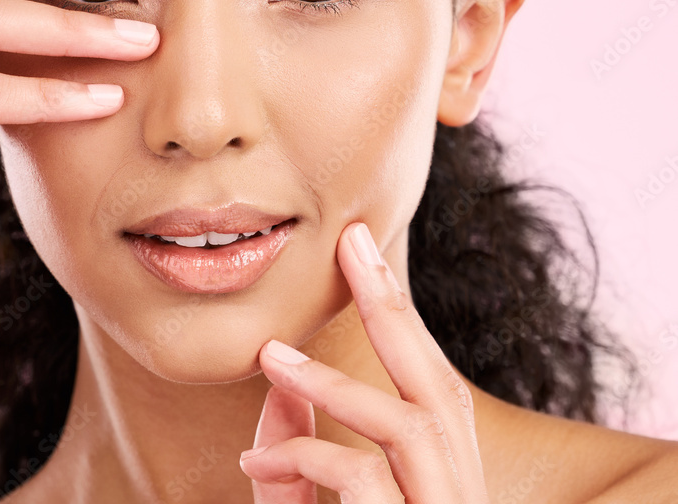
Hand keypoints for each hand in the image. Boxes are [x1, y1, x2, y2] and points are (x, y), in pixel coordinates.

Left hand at [239, 222, 489, 501]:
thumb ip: (303, 468)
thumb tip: (280, 394)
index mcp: (444, 489)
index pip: (434, 394)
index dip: (403, 323)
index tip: (363, 256)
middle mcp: (458, 501)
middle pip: (442, 391)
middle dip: (395, 309)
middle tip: (351, 238)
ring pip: (411, 427)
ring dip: (335, 383)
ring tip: (270, 356)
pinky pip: (366, 477)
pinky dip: (309, 454)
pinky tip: (255, 462)